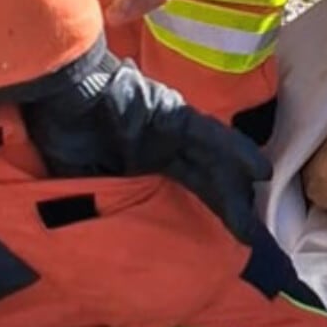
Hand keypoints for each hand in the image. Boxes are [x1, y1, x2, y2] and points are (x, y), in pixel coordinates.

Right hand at [25, 44, 268, 241]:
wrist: (59, 90)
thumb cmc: (65, 130)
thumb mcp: (83, 175)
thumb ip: (104, 195)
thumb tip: (111, 222)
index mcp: (146, 158)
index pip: (185, 187)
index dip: (207, 208)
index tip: (226, 236)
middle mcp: (166, 144)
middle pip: (205, 176)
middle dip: (228, 203)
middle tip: (252, 233)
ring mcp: (173, 128)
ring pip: (214, 157)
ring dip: (240, 178)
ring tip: (267, 201)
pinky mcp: (175, 115)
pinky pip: (211, 135)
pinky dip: (236, 151)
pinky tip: (260, 170)